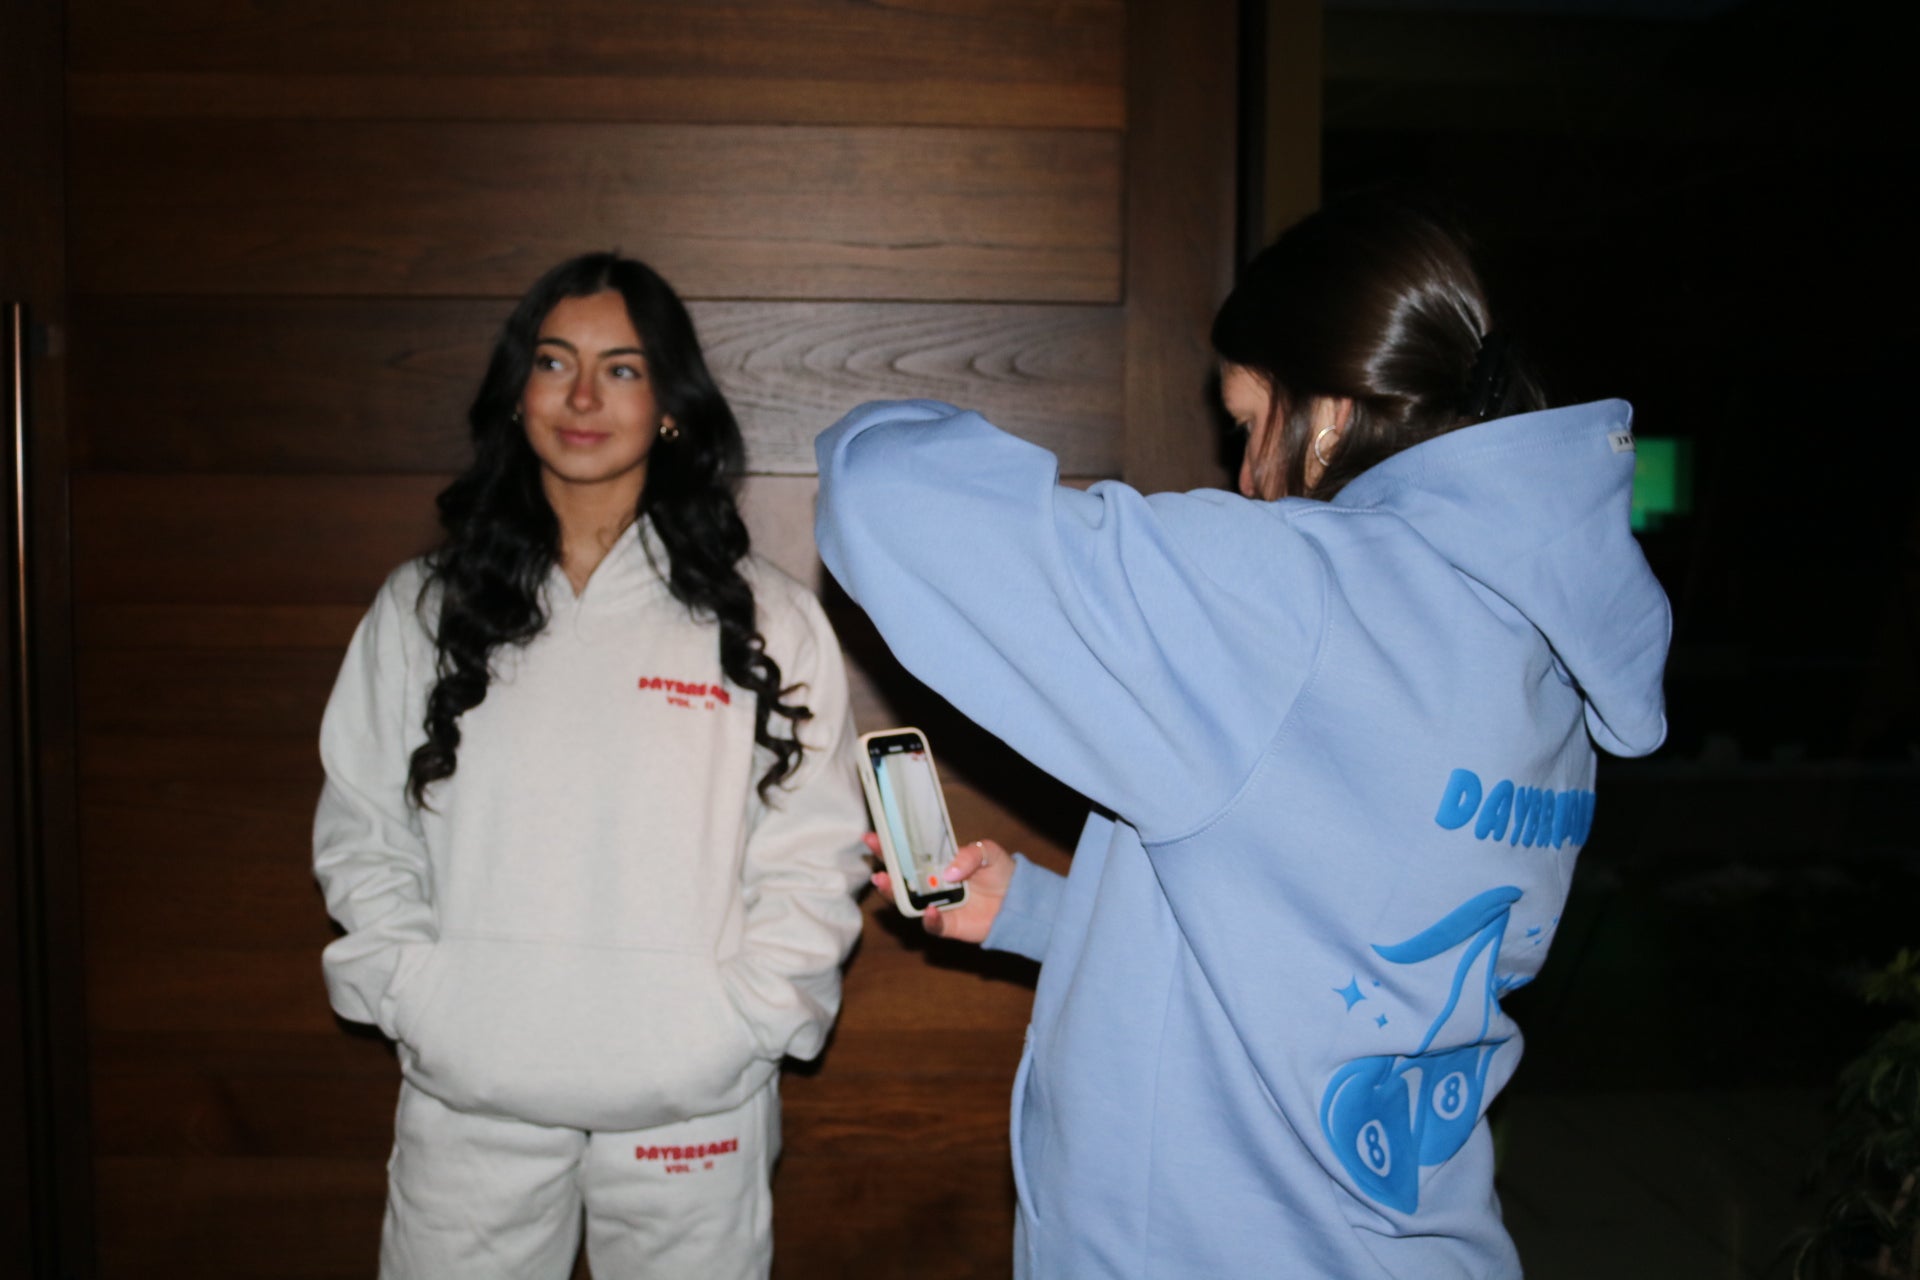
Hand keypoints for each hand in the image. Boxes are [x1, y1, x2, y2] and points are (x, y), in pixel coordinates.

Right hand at [865, 833, 1012, 945]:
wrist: (1019, 901)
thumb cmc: (1001, 872)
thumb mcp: (988, 851)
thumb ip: (969, 854)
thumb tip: (948, 873)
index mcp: (938, 863)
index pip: (909, 853)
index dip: (890, 846)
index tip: (873, 836)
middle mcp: (932, 884)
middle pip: (901, 877)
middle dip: (884, 866)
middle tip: (872, 857)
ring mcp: (937, 905)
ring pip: (908, 902)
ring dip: (893, 893)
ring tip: (883, 881)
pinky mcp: (948, 925)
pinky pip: (932, 925)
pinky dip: (929, 919)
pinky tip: (930, 910)